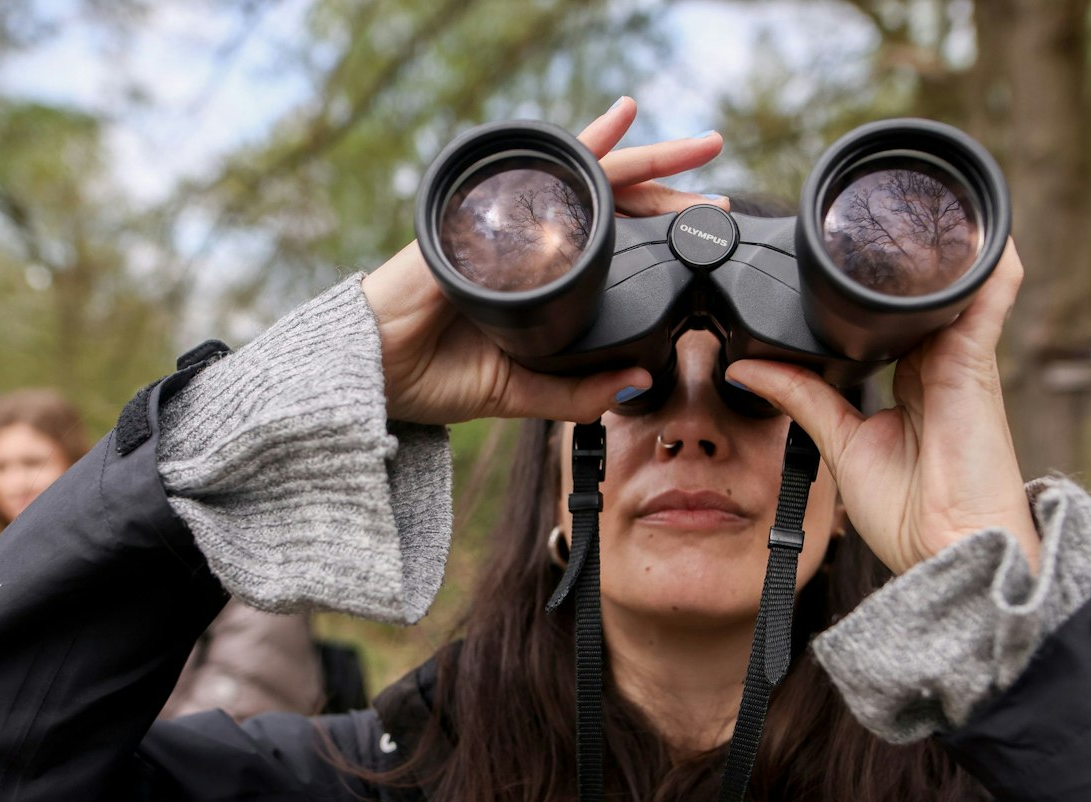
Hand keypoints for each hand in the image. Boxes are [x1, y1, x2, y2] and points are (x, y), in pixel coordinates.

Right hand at [364, 97, 725, 426]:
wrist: (373, 373)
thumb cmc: (434, 375)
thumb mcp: (521, 389)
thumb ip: (577, 390)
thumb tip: (640, 382)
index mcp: (546, 275)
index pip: (612, 238)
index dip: (660, 230)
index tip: (707, 226)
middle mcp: (532, 238)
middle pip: (611, 197)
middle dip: (668, 181)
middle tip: (717, 169)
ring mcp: (509, 219)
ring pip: (588, 175)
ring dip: (645, 153)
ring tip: (695, 145)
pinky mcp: (486, 214)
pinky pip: (539, 170)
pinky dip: (580, 144)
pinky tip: (618, 121)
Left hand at [727, 241, 1038, 575]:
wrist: (949, 549)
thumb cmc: (912, 512)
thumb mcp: (841, 444)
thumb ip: (802, 398)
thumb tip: (747, 368)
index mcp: (913, 378)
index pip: (891, 315)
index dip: (871, 284)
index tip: (834, 256)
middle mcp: (941, 360)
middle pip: (922, 290)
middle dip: (903, 251)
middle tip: (866, 211)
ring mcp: (962, 357)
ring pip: (955, 282)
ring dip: (944, 241)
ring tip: (918, 195)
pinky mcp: (975, 361)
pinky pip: (988, 296)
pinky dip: (986, 260)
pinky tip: (980, 223)